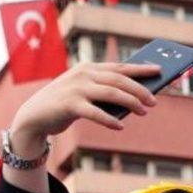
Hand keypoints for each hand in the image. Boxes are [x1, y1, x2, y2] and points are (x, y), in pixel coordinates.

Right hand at [2, 62, 159, 192]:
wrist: (33, 117)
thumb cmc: (65, 106)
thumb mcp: (85, 94)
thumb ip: (104, 94)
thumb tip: (134, 102)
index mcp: (88, 68)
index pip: (120, 66)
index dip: (141, 68)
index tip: (159, 71)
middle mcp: (83, 74)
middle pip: (119, 80)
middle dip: (140, 90)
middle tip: (154, 102)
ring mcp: (76, 88)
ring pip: (111, 93)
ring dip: (131, 103)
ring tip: (143, 112)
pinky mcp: (69, 105)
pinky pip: (95, 112)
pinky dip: (110, 120)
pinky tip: (120, 126)